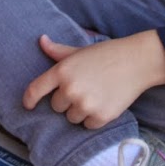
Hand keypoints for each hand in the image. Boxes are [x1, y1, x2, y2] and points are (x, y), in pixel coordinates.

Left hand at [22, 31, 164, 128]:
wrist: (137, 61)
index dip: (29, 100)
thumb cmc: (107, 54)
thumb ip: (58, 51)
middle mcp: (70, 89)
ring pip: (72, 118)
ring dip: (80, 111)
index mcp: (62, 71)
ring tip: (96, 94)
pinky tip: (104, 102)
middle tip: (84, 88)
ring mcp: (85, 104)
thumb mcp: (79, 50)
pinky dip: (94, 118)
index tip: (28, 106)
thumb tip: (41, 40)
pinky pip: (88, 125)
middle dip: (67, 101)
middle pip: (56, 107)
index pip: (36, 89)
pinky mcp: (100, 116)